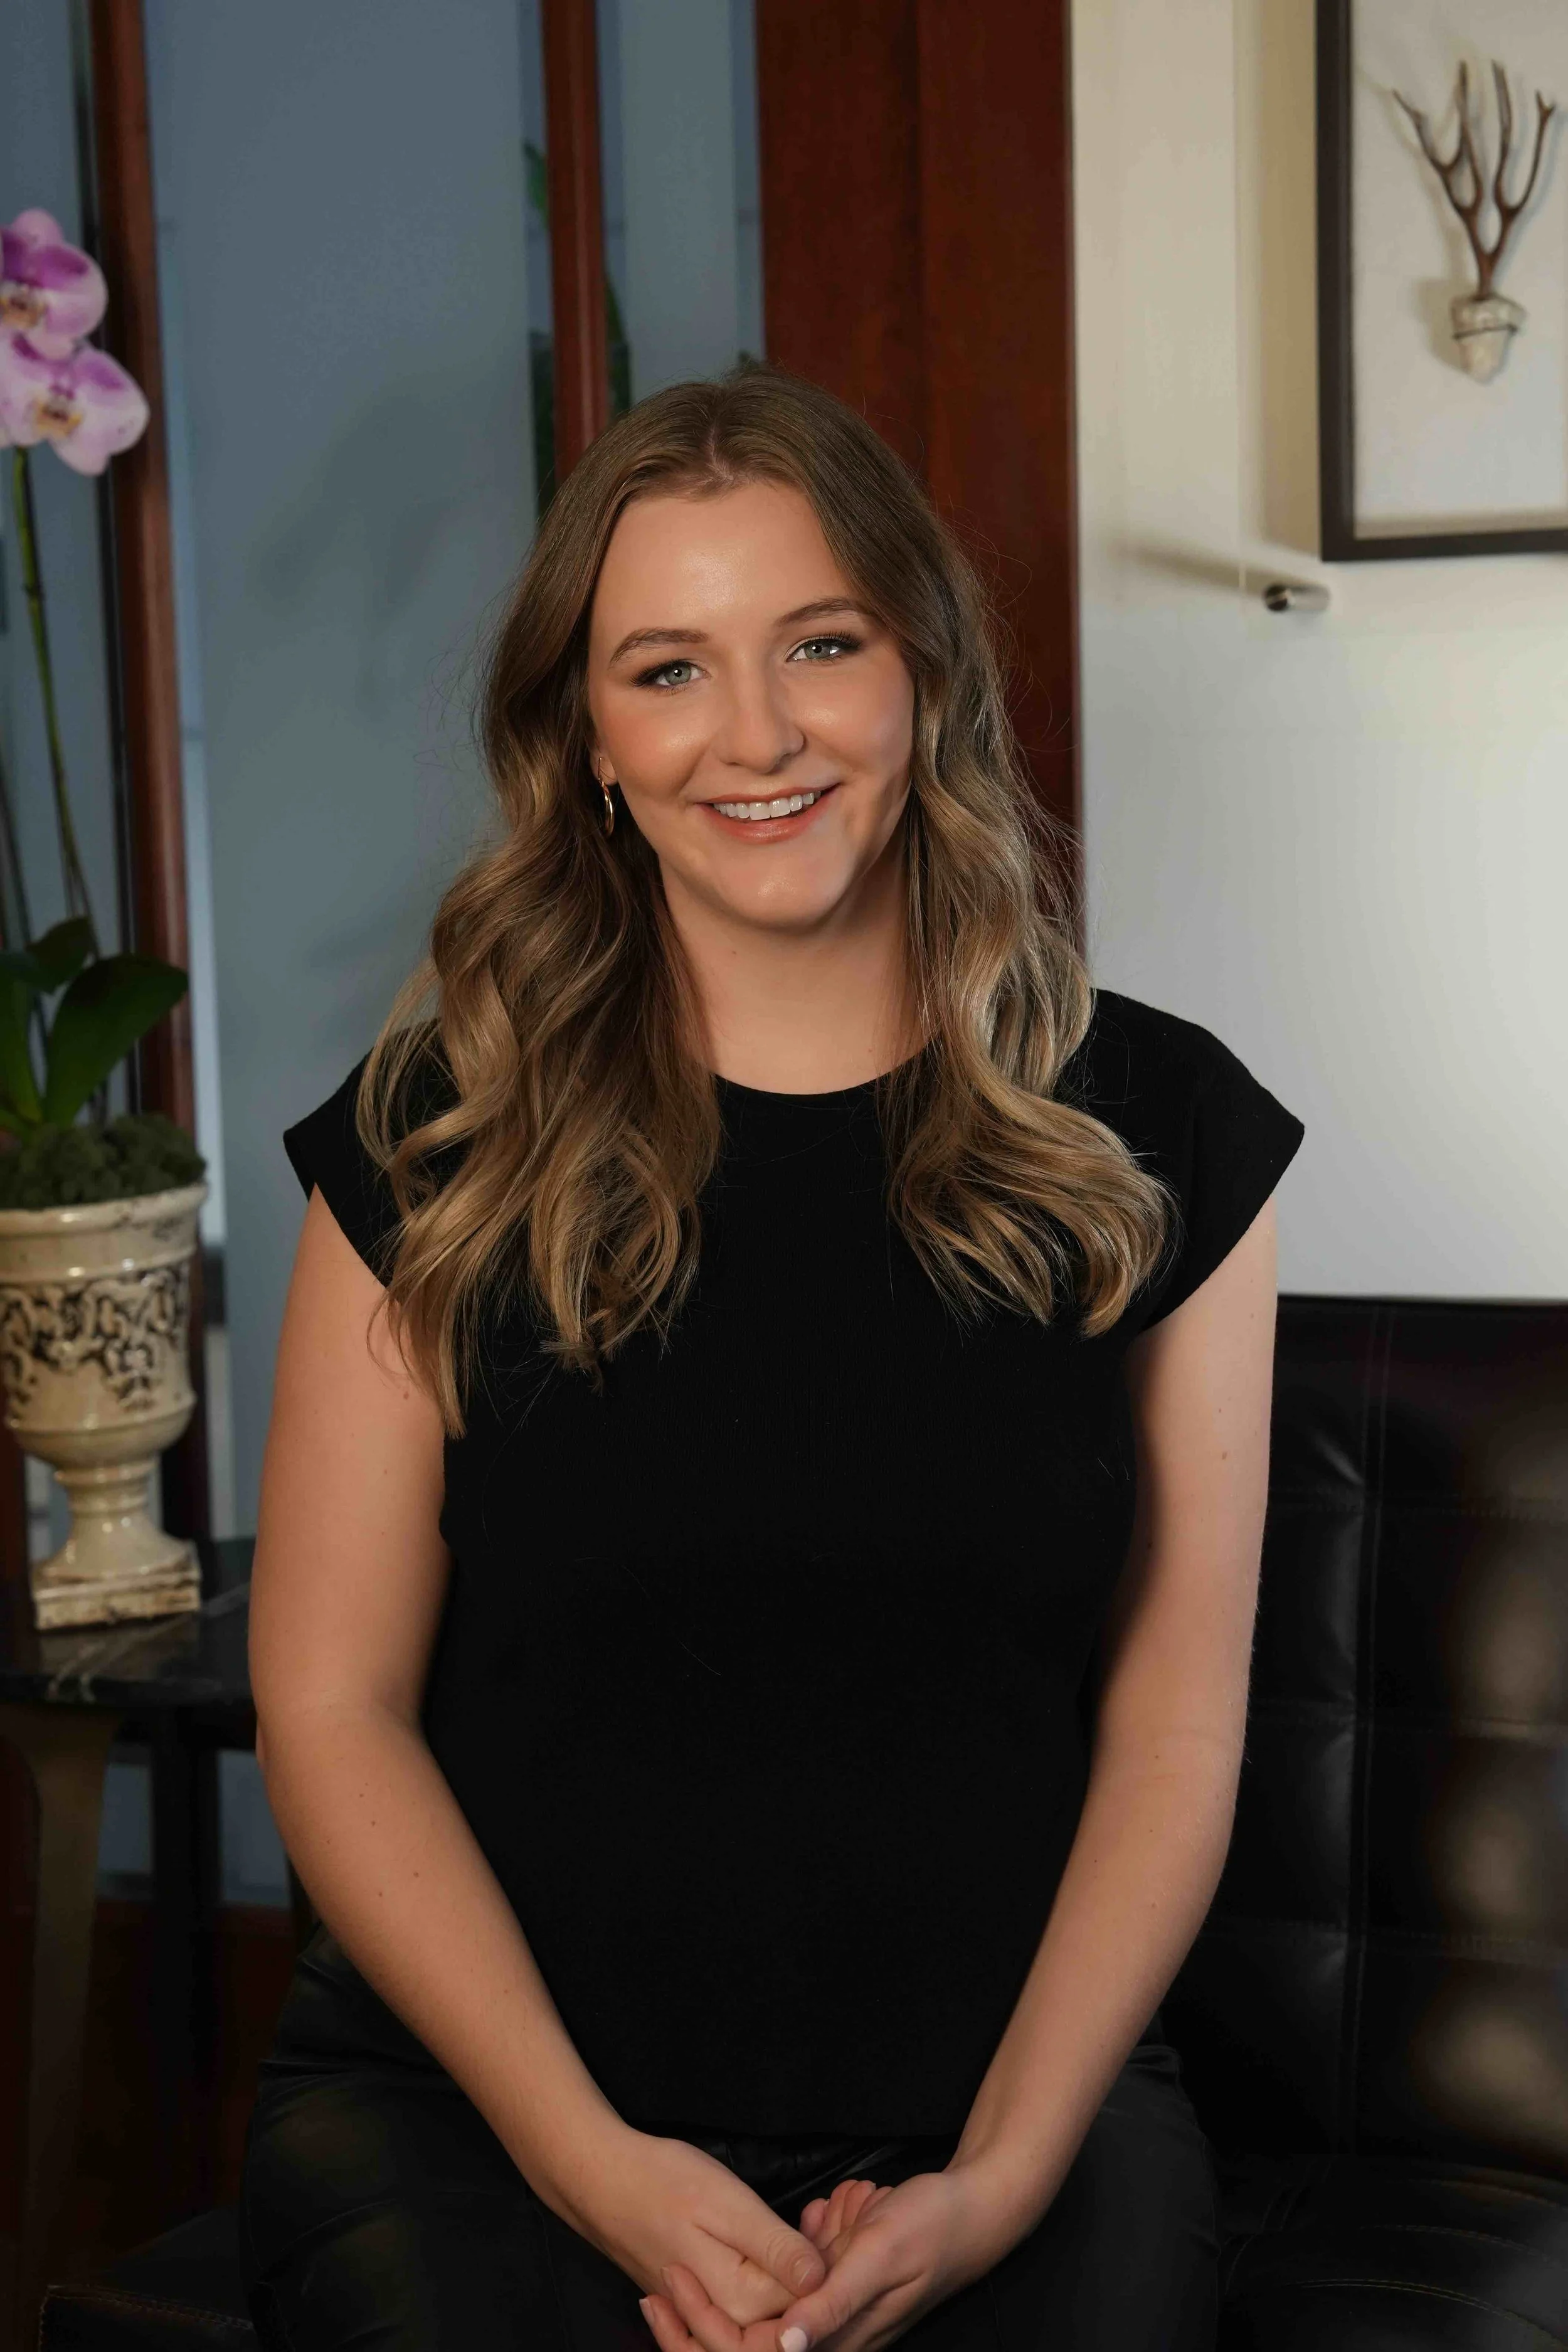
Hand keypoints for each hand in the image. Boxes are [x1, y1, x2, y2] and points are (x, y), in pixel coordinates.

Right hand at [640, 2176, 894, 2351]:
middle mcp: (726, 2319)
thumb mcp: (727, 2204)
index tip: (839, 2216)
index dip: (832, 2258)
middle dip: (816, 2267)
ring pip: (774, 2301)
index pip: (809, 2299)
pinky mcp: (704, 2298)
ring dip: (795, 2267)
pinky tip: (775, 2233)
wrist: (601, 2180)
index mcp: (738, 2302)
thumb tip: (823, 2281)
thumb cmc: (662, 2181)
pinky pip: (750, 2297)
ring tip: (807, 2217)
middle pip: (793, 2306)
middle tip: (825, 2212)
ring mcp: (713, 2312)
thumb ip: (776, 2247)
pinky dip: (771, 2268)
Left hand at [643, 2160, 1026, 2351]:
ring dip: (740, 2287)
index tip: (669, 2289)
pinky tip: (805, 2224)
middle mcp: (834, 2337)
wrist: (976, 2214)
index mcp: (840, 2338)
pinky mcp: (840, 2295)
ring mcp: (837, 2316)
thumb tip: (786, 2345)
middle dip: (704, 2317)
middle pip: (750, 2345)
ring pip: (767, 2318)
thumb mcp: (880, 2254)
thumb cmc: (931, 2230)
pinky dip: (783, 2260)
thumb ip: (834, 2301)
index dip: (706, 2333)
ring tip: (727, 2253)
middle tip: (662, 2281)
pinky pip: (795, 2289)